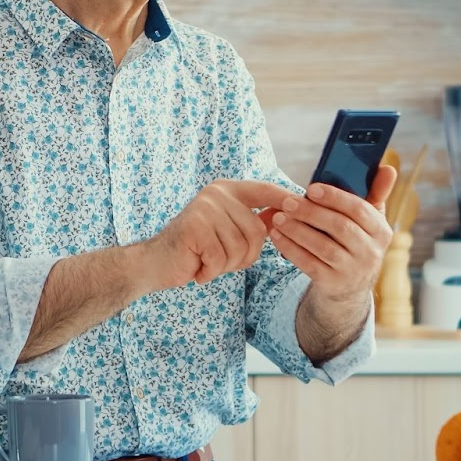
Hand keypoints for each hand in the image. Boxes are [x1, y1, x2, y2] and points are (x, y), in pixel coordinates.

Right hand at [145, 179, 301, 289]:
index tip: (303, 204)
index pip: (265, 190)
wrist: (156, 263)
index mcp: (227, 190)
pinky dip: (211, 271)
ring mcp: (204, 208)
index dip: (285, 199)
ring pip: (240, 247)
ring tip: (206, 262)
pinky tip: (198, 268)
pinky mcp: (194, 227)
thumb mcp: (229, 232)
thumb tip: (289, 210)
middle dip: (244, 256)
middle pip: (256, 231)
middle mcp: (216, 194)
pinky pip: (220, 257)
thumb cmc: (196, 250)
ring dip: (226, 265)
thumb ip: (255, 220)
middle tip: (220, 260)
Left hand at [260, 166, 396, 301]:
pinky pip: (309, 264)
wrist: (350, 288)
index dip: (335, 198)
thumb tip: (388, 168)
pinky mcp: (333, 284)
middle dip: (311, 212)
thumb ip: (376, 193)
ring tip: (278, 217)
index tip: (311, 188)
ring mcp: (353, 271)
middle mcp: (371, 252)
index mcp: (381, 231)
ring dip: (297, 230)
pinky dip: (291, 249)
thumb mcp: (370, 221)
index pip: (360, 210)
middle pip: (340, 228)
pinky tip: (277, 236)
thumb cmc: (356, 242)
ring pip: (323, 247)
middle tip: (287, 201)